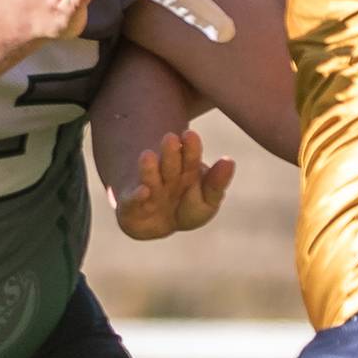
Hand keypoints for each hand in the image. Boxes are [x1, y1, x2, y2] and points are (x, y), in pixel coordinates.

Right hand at [111, 129, 236, 239]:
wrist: (155, 223)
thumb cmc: (185, 208)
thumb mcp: (206, 201)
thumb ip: (216, 184)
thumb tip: (229, 160)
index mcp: (185, 170)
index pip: (190, 158)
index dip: (191, 148)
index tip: (190, 135)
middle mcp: (165, 177)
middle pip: (170, 166)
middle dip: (171, 154)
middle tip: (170, 138)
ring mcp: (147, 190)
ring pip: (150, 179)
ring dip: (149, 169)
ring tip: (147, 156)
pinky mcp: (129, 206)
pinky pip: (132, 201)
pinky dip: (136, 196)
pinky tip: (143, 191)